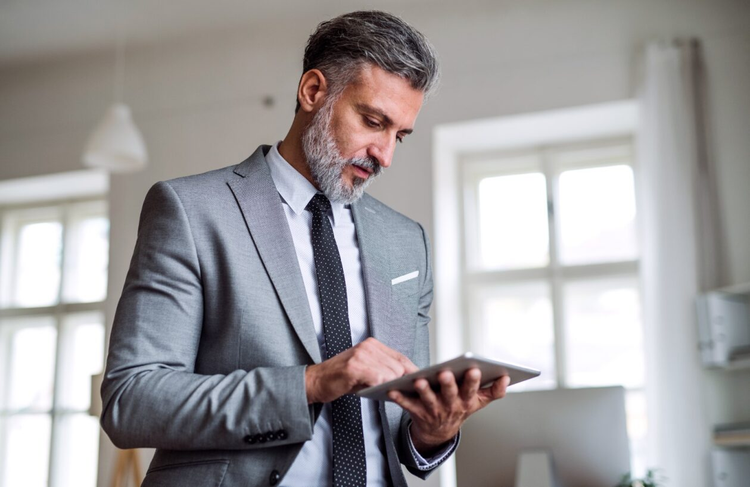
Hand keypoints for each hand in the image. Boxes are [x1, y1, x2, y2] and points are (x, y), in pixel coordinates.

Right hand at [305, 338, 418, 403]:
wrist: (316, 381)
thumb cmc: (343, 378)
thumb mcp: (366, 370)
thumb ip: (384, 370)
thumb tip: (408, 380)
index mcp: (373, 345)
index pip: (401, 357)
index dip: (413, 370)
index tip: (422, 381)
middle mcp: (368, 346)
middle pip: (399, 365)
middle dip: (403, 380)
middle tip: (404, 392)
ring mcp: (361, 355)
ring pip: (391, 372)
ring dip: (392, 385)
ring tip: (390, 393)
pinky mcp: (354, 367)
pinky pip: (377, 378)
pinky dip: (380, 386)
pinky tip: (377, 391)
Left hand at [388, 368, 509, 454]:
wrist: (439, 431)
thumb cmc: (460, 407)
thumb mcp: (479, 401)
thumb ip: (494, 390)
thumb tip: (506, 377)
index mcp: (467, 401)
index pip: (472, 390)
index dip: (474, 381)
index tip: (474, 369)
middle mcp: (451, 406)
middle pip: (450, 395)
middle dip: (448, 384)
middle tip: (445, 372)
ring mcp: (434, 410)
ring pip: (429, 400)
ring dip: (424, 390)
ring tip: (419, 380)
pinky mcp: (417, 412)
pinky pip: (407, 405)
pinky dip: (399, 398)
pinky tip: (392, 390)